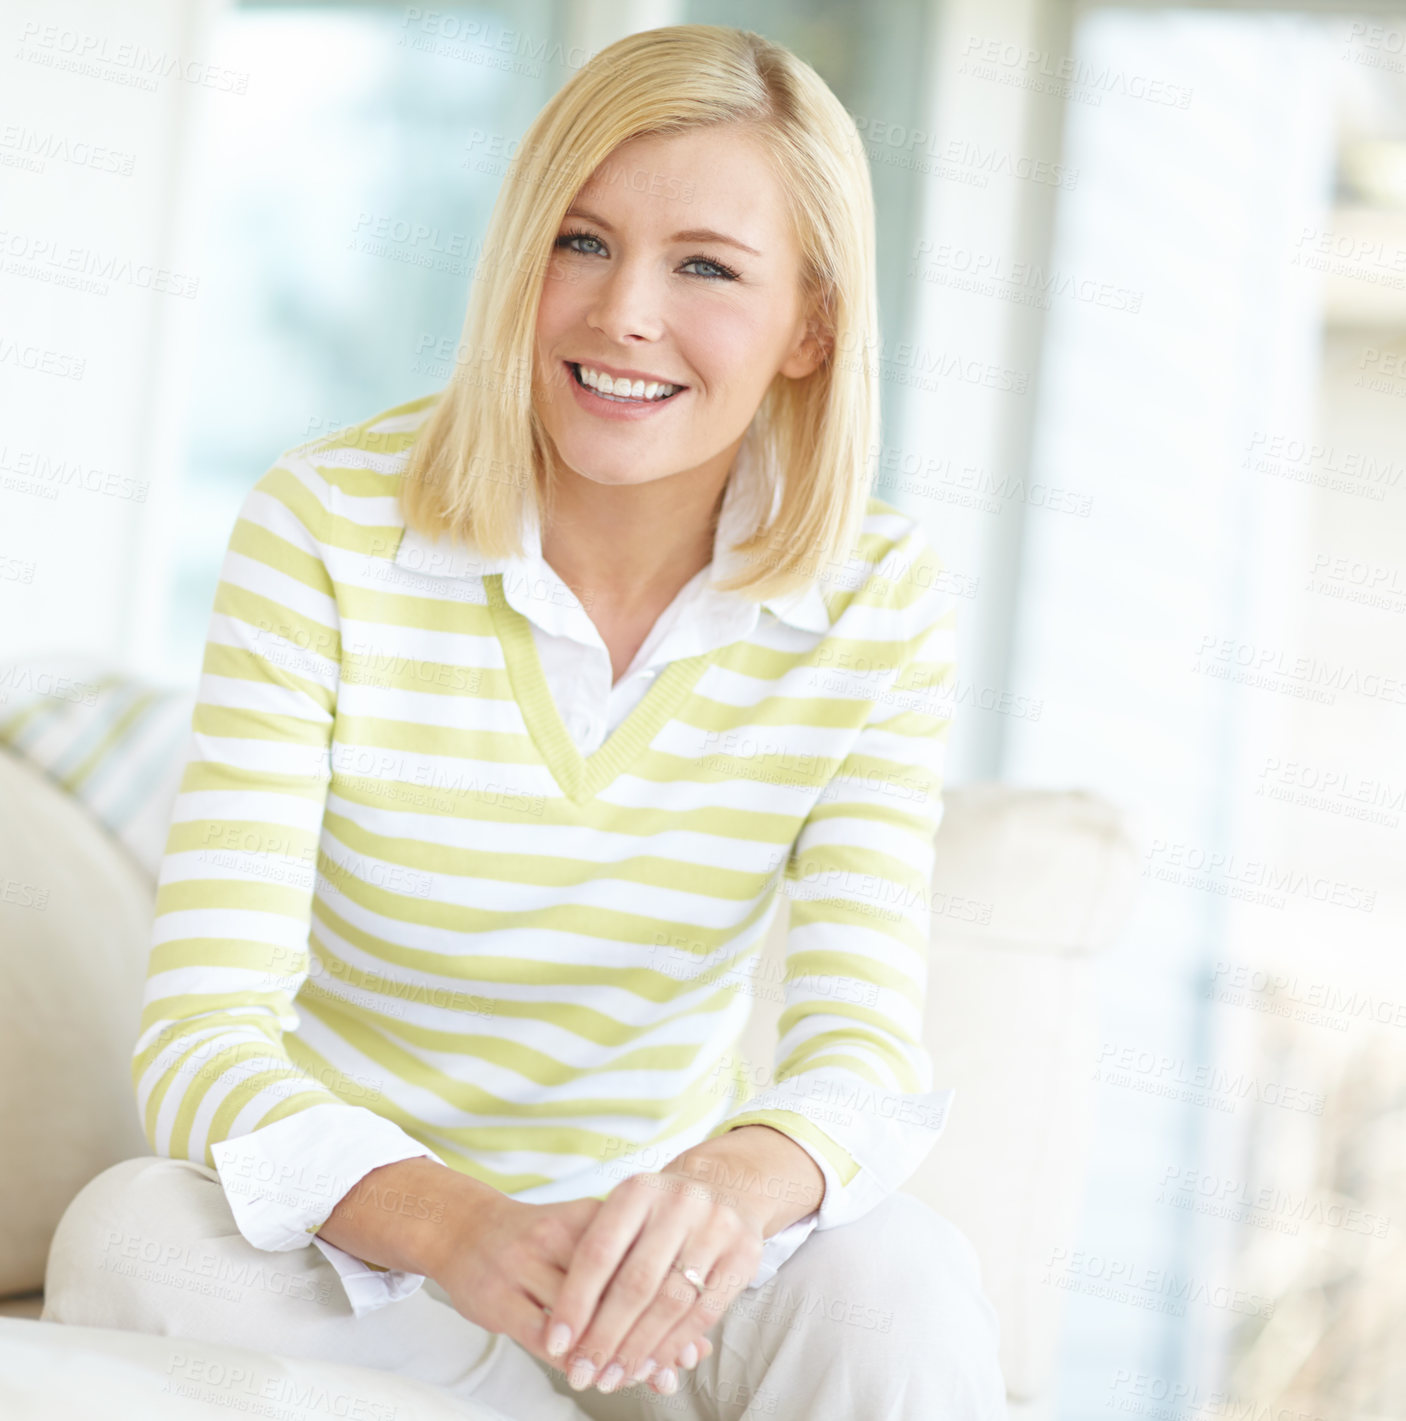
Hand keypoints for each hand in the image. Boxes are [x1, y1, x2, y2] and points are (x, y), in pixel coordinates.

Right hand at [428, 1189, 711, 1384]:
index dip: (671, 1304)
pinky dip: (571, 1359)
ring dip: (611, 1353)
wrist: (464, 1228)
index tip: (694, 1341)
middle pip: (615, 1289)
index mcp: (589, 1213)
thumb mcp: (585, 1240)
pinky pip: (544, 1336)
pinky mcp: (499, 1295)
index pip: (641, 1259)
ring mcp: (525, 1262)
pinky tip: (587, 1374)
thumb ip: (630, 1276)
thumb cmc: (539, 1242)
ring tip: (634, 1378)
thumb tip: (693, 1334)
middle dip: (647, 1335)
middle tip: (672, 1369)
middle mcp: (559, 1232)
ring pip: (582, 1317)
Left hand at [543, 1168, 764, 1396]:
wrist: (726, 1186)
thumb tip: (566, 1335)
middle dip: (604, 1336)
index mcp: (639, 1189)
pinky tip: (651, 1366)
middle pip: (635, 1282)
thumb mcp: (628, 1216)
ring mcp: (716, 1225)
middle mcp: (679, 1201)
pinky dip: (673, 1345)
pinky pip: (704, 1312)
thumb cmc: (660, 1213)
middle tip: (582, 1373)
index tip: (556, 1343)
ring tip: (612, 1377)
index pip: (599, 1251)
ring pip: (670, 1302)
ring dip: (637, 1349)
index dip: (575, 1301)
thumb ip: (600, 1262)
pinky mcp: (744, 1252)